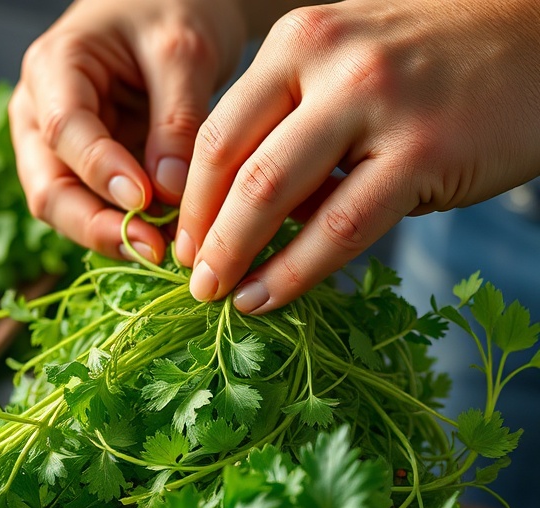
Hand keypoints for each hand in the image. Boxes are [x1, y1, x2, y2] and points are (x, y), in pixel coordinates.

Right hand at [8, 0, 249, 262]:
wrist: (169, 7)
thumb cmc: (172, 10)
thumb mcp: (184, 50)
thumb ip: (177, 119)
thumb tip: (169, 194)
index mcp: (53, 68)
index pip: (63, 130)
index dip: (101, 171)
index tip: (146, 201)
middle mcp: (40, 115)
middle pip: (48, 187)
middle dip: (96, 224)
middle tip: (154, 249)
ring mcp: (55, 149)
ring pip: (66, 209)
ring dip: (111, 235)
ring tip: (164, 250)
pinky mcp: (82, 171)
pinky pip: (93, 210)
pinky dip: (124, 229)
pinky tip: (163, 241)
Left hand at [175, 0, 539, 313]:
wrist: (539, 36)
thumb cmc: (431, 63)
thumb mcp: (343, 65)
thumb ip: (290, 123)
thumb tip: (240, 212)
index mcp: (296, 42)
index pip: (217, 128)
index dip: (189, 196)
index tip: (177, 239)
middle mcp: (328, 63)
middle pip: (232, 162)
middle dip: (201, 231)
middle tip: (191, 277)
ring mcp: (377, 104)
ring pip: (275, 194)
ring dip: (236, 254)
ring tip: (217, 294)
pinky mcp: (426, 150)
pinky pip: (342, 226)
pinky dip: (297, 270)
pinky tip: (271, 297)